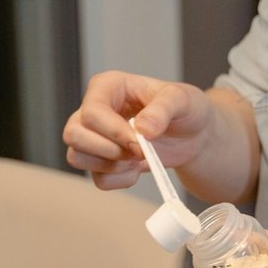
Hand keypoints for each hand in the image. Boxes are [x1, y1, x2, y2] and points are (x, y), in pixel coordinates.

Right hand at [62, 71, 214, 189]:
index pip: (91, 112)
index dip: (114, 132)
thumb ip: (163, 109)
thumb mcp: (182, 100)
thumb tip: (144, 129)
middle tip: (139, 151)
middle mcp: (94, 109)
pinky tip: (136, 169)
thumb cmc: (185, 109)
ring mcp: (93, 136)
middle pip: (73, 135)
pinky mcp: (101, 160)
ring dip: (111, 166)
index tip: (141, 141)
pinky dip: (119, 180)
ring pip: (76, 157)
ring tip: (137, 159)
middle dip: (109, 151)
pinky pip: (97, 179)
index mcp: (108, 86)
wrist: (193, 134)